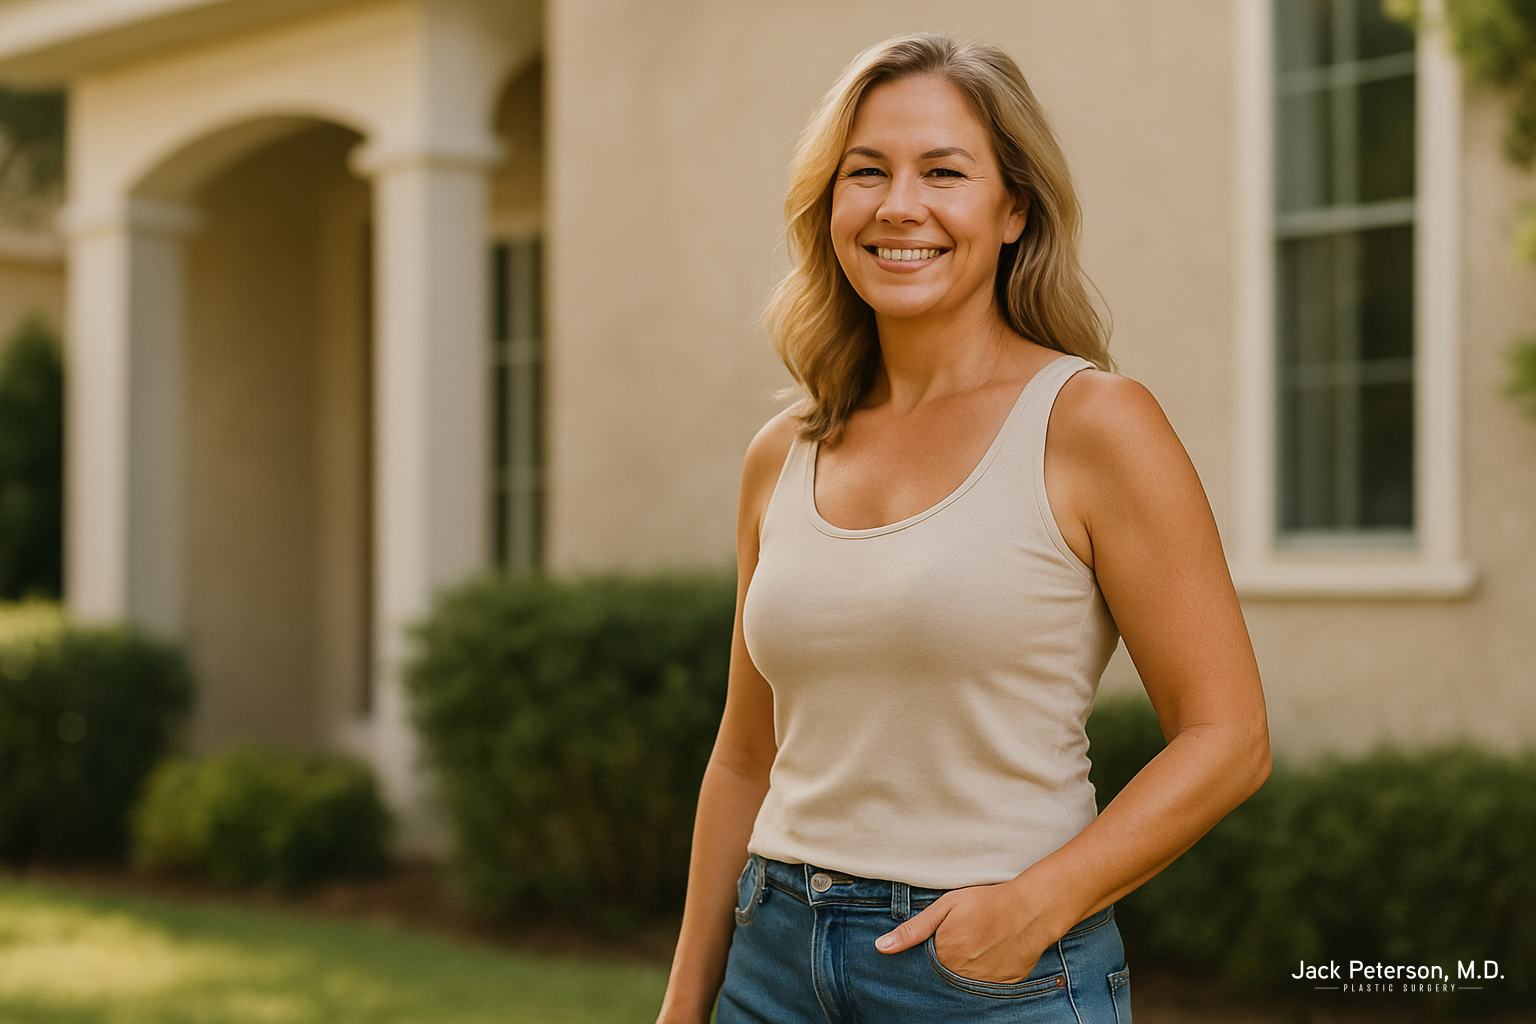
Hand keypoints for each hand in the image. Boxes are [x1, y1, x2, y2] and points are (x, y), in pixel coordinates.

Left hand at [874, 880, 1055, 983]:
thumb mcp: (945, 907)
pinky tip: (993, 954)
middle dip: (948, 962)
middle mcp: (961, 976)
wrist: (1030, 910)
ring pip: (965, 983)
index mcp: (943, 957)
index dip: (932, 952)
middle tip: (966, 939)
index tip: (942, 939)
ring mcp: (983, 985)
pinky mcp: (1004, 987)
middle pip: (945, 976)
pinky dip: (986, 974)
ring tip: (979, 945)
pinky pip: (987, 987)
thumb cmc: (986, 902)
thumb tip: (881, 947)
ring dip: (966, 970)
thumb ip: (913, 930)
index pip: (926, 966)